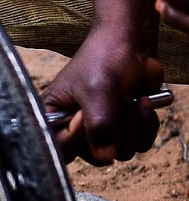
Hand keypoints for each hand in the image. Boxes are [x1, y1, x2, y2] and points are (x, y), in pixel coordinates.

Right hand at [42, 29, 162, 164]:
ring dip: (134, 125)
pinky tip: (142, 104)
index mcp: (54, 116)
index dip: (76, 138)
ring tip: (132, 99)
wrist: (131, 44)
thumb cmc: (103, 58)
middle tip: (117, 103)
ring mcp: (102, 130)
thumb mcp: (98, 89)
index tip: (86, 117)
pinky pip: (140, 144)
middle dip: (114, 131)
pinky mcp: (125, 129)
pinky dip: (147, 125)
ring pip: (121, 151)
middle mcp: (75, 128)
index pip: (59, 147)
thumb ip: (99, 124)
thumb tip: (105, 156)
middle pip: (95, 155)